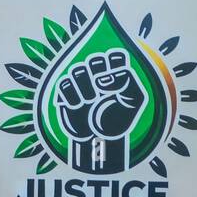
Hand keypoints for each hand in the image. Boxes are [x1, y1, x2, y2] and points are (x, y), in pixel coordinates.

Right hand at [57, 50, 146, 173]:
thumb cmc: (117, 120)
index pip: (116, 55)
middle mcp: (99, 74)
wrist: (98, 140)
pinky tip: (77, 106)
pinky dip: (71, 95)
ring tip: (90, 101)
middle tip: (101, 90)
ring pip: (78, 70)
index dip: (114, 63)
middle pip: (94, 59)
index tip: (115, 79)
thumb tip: (101, 78)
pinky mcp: (66, 92)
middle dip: (97, 74)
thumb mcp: (133, 100)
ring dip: (84, 87)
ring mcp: (81, 82)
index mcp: (118, 73)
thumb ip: (125, 81)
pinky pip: (64, 84)